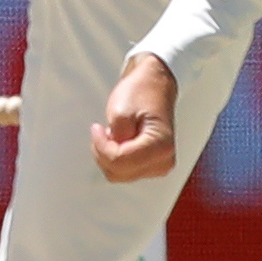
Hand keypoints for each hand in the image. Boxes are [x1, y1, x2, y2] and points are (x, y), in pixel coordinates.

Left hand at [91, 54, 179, 183]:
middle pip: (118, 172)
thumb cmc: (142, 92)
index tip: (97, 129)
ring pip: (119, 174)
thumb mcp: (120, 111)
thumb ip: (115, 138)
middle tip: (105, 131)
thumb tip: (110, 155)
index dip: (100, 146)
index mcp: (160, 146)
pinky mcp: (153, 165)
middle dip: (104, 152)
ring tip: (115, 134)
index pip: (118, 161)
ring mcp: (160, 165)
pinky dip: (116, 158)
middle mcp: (164, 160)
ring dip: (109, 156)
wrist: (154, 86)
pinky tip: (119, 141)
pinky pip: (125, 171)